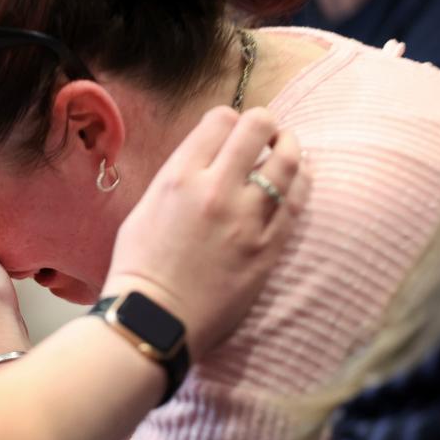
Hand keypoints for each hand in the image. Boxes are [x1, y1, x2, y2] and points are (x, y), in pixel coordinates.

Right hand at [103, 107, 309, 361]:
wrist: (154, 320)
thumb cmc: (139, 268)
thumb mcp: (145, 209)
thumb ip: (178, 178)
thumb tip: (207, 160)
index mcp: (179, 177)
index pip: (220, 119)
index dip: (229, 119)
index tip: (230, 131)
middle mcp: (215, 190)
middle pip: (257, 127)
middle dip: (263, 123)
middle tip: (264, 133)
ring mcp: (247, 220)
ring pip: (287, 162)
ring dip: (289, 148)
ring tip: (287, 150)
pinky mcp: (268, 248)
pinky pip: (296, 203)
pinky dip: (300, 184)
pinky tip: (298, 179)